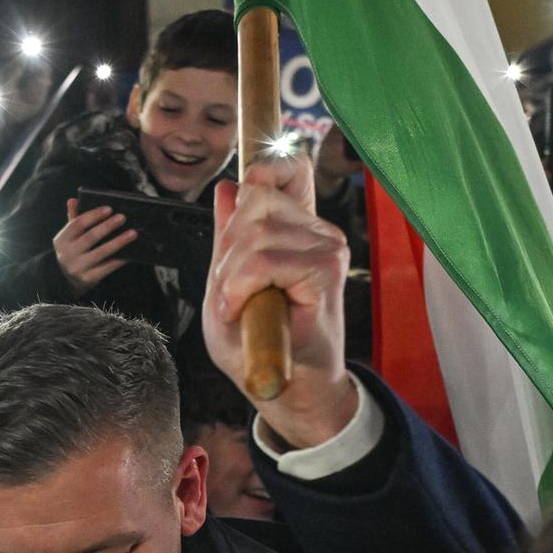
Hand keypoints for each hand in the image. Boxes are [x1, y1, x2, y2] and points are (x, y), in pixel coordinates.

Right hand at [54, 199, 136, 296]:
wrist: (66, 279)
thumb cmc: (72, 250)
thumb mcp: (69, 236)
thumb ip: (73, 218)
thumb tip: (73, 200)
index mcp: (61, 240)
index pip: (77, 224)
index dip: (93, 215)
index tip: (109, 208)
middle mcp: (67, 254)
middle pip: (90, 237)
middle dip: (107, 226)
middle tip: (122, 217)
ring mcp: (77, 268)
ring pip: (101, 252)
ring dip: (119, 242)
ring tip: (133, 233)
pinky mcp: (88, 279)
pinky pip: (107, 268)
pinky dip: (119, 259)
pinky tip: (130, 252)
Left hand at [205, 156, 354, 448]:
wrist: (285, 385)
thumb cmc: (257, 338)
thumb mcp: (227, 280)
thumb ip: (229, 237)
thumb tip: (227, 187)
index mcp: (297, 226)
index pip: (286, 168)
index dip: (263, 167)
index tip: (246, 184)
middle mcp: (317, 230)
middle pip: (254, 200)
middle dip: (226, 247)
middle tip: (229, 290)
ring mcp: (326, 247)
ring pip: (255, 231)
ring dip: (230, 274)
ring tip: (238, 304)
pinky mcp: (326, 271)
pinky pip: (263, 261)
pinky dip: (239, 288)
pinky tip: (242, 309)